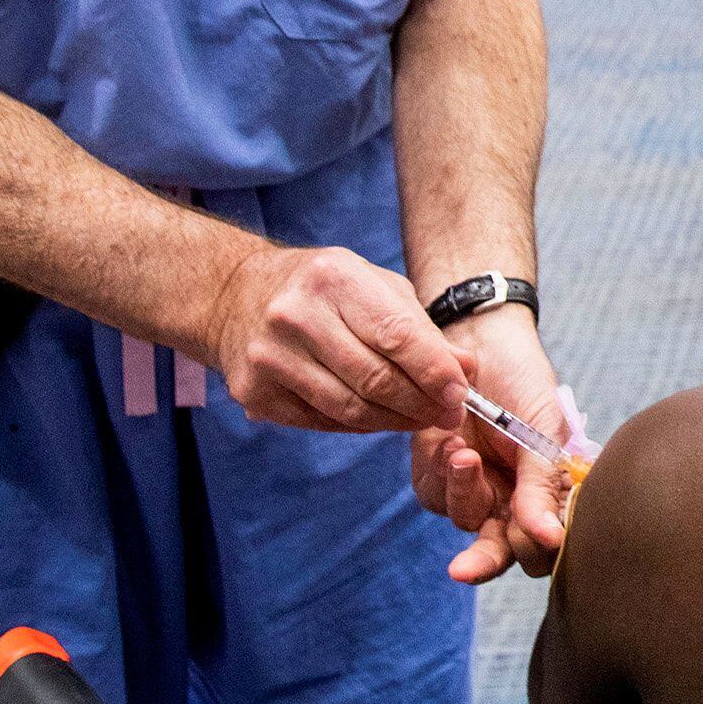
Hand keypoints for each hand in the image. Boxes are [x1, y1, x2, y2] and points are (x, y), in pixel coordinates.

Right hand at [206, 244, 467, 433]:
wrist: (235, 295)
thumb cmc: (321, 288)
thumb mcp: (373, 287)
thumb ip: (420, 328)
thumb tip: (467, 370)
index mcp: (335, 278)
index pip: (397, 335)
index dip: (435, 371)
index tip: (460, 394)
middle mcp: (297, 316)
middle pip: (376, 379)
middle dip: (422, 403)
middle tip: (449, 415)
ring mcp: (271, 357)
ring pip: (351, 408)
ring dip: (395, 421)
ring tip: (420, 419)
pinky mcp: (257, 393)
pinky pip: (324, 422)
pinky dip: (360, 425)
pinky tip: (379, 418)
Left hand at [416, 306, 572, 584]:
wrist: (482, 339)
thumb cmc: (524, 382)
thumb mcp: (543, 431)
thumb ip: (541, 486)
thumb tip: (551, 537)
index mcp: (547, 494)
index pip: (545, 546)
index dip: (536, 552)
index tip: (531, 541)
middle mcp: (510, 500)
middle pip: (498, 553)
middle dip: (481, 560)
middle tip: (464, 567)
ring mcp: (472, 487)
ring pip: (463, 520)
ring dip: (462, 491)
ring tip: (464, 449)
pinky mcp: (435, 473)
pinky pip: (432, 493)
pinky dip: (438, 470)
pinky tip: (449, 437)